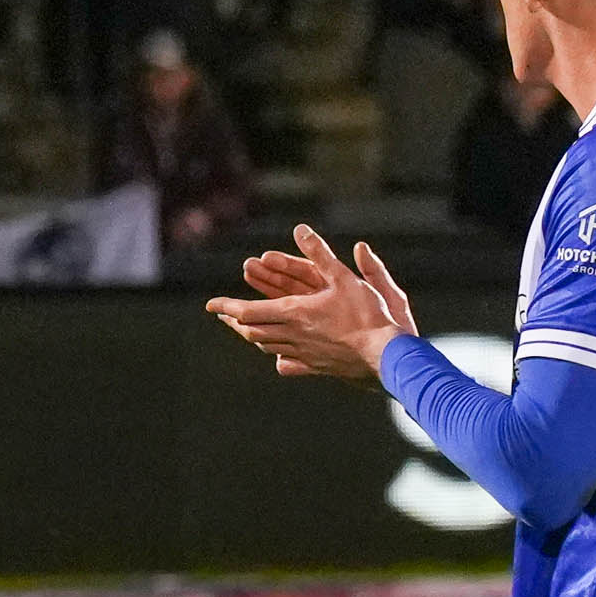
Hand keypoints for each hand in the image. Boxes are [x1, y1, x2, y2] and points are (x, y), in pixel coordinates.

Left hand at [205, 224, 415, 383]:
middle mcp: (293, 336)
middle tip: (225, 315)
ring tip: (247, 330)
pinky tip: (279, 358)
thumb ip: (320, 254)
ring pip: (268, 346)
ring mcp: (304, 354)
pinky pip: (289, 363)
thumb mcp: (344, 278)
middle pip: (254, 330)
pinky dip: (278, 355)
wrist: (385, 355)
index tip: (211, 305)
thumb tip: (300, 229)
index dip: (227, 307)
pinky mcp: (317, 367)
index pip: (249, 310)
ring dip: (253, 336)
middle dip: (236, 321)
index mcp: (294, 313)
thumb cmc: (367, 316)